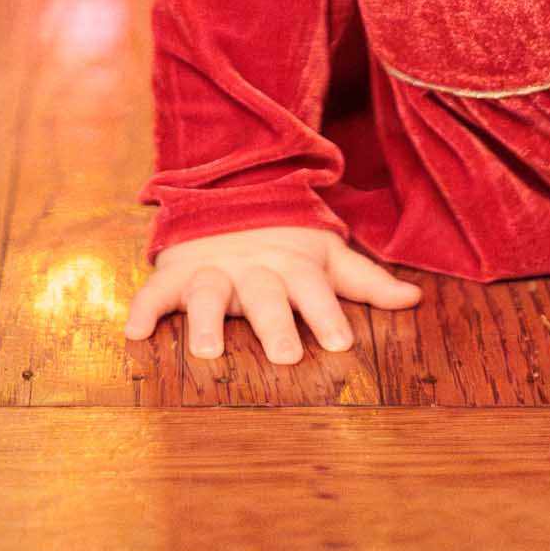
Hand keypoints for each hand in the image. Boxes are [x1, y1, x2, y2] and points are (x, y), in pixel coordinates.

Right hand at [123, 224, 421, 362]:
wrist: (226, 195)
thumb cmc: (286, 244)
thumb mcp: (326, 256)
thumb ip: (367, 281)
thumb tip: (415, 299)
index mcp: (293, 266)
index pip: (314, 291)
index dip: (327, 315)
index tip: (340, 344)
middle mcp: (254, 269)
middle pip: (266, 296)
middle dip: (275, 324)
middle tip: (287, 355)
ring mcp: (214, 270)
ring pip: (211, 293)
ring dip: (208, 321)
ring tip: (208, 352)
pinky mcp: (178, 274)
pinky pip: (156, 291)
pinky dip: (144, 309)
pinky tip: (134, 334)